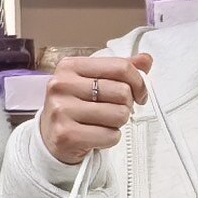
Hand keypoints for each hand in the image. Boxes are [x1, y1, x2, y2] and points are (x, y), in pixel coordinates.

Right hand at [37, 49, 148, 168]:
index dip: (138, 82)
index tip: (140, 94)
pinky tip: (97, 136)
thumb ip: (118, 70)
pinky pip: (110, 136)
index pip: (120, 66)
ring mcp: (61, 110)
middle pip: (122, 91)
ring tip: (103, 123)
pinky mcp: (66, 134)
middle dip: (126, 105)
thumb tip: (145, 60)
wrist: (51, 138)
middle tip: (114, 111)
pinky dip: (111, 138)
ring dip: (118, 123)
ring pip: (119, 115)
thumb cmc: (76, 108)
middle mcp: (62, 85)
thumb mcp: (93, 82)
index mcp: (70, 66)